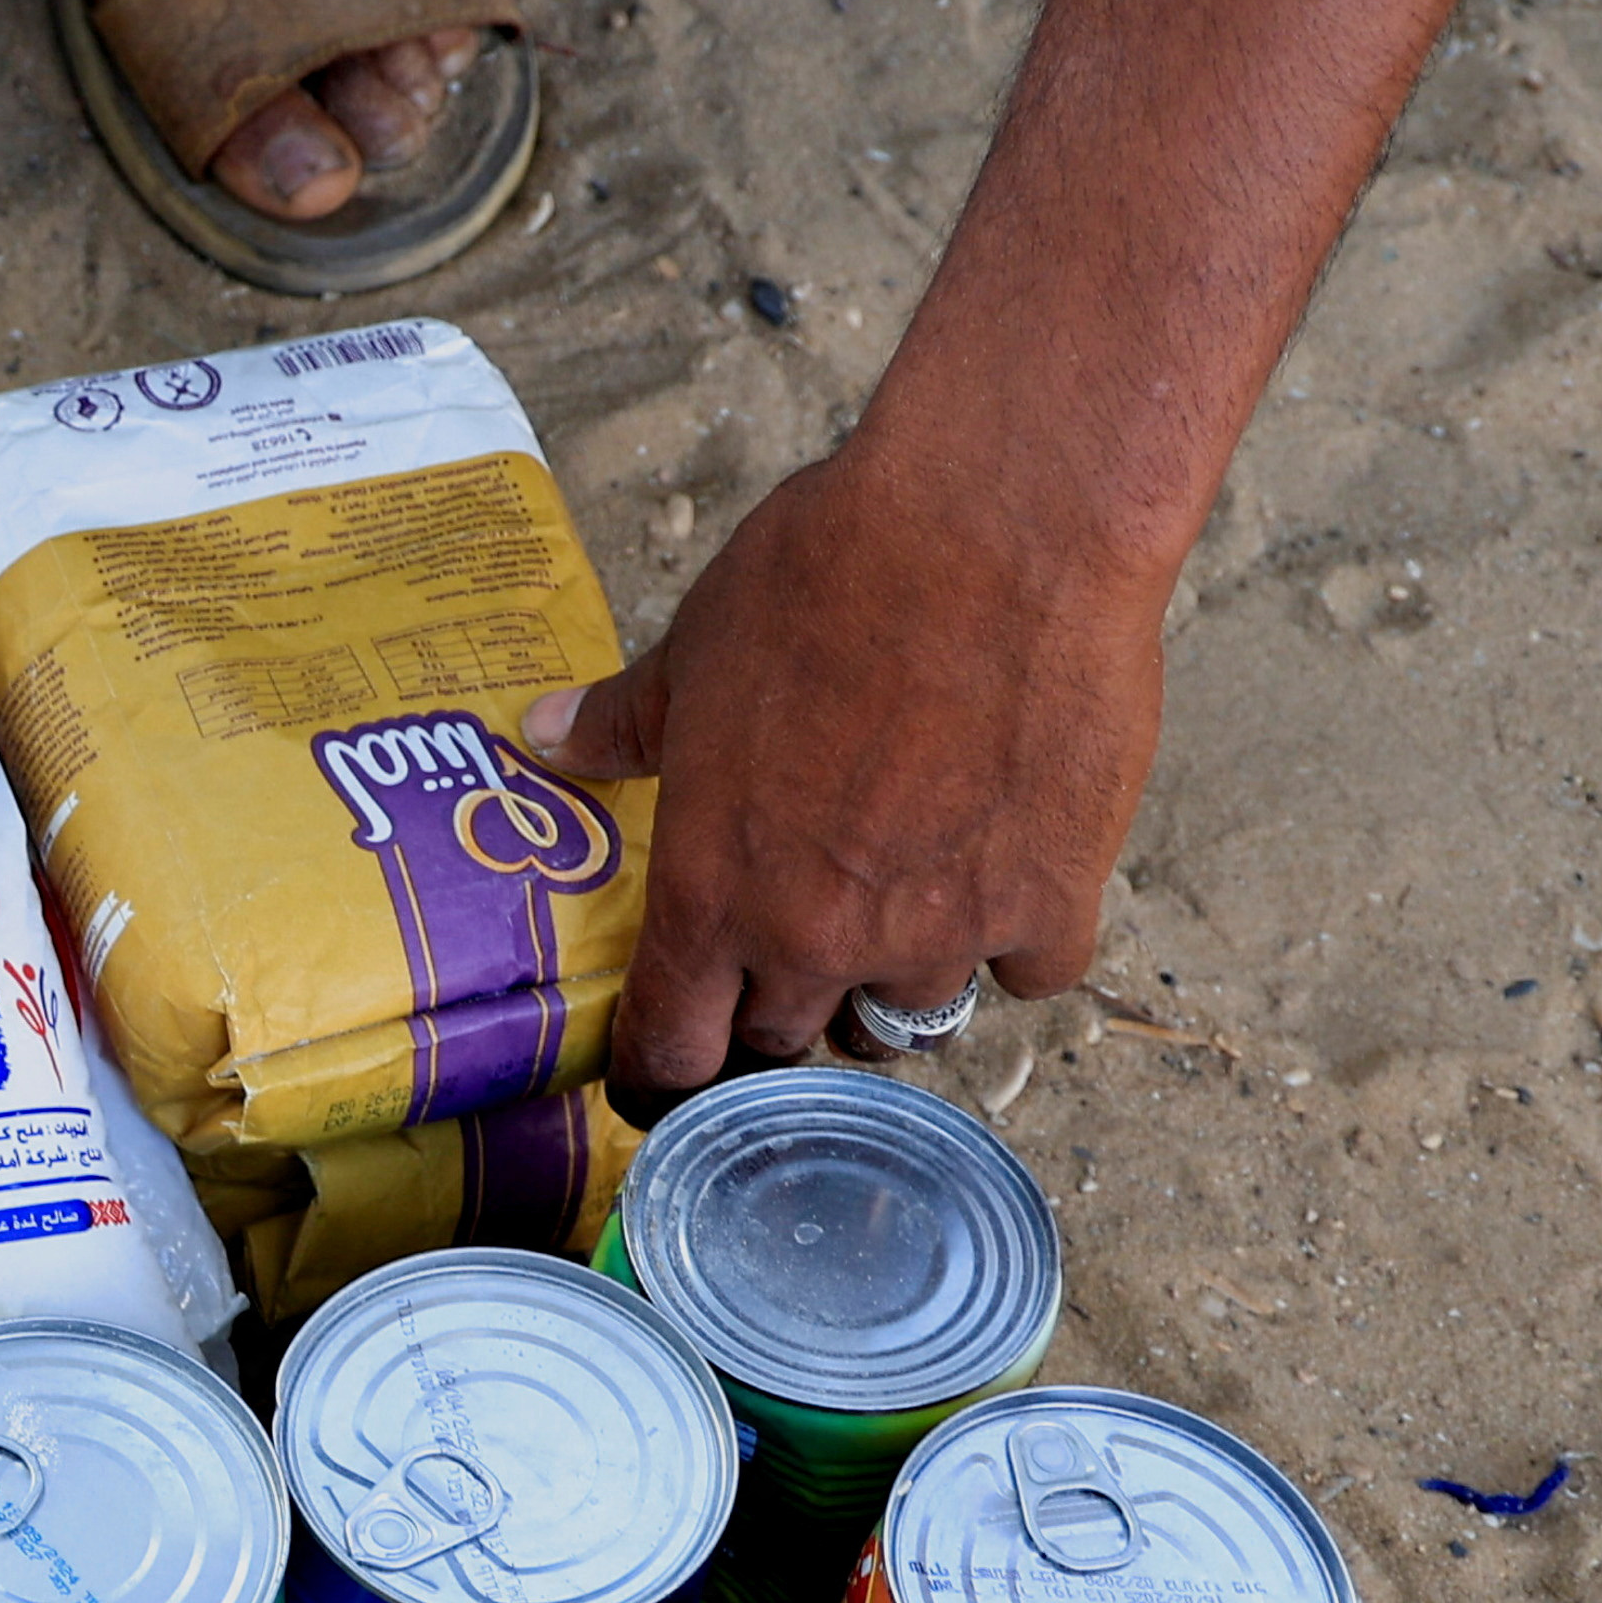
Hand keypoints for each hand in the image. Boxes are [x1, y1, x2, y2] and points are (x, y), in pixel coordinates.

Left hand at [534, 440, 1163, 1102]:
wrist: (995, 533)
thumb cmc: (825, 578)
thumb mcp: (698, 650)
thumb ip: (627, 724)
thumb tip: (547, 739)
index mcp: (714, 892)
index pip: (670, 1049)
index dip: (663, 1069)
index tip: (668, 1070)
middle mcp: (820, 938)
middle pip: (787, 1041)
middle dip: (781, 1005)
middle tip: (792, 951)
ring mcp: (942, 932)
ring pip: (909, 1016)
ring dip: (898, 976)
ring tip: (902, 907)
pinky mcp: (1053, 902)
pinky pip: (1029, 973)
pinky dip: (1019, 939)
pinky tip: (1010, 875)